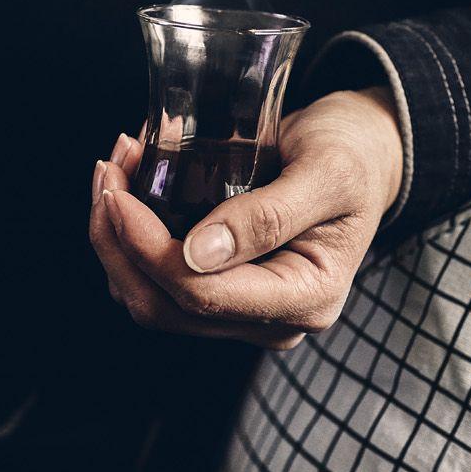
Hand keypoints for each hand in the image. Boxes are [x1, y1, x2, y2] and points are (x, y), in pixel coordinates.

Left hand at [89, 88, 403, 350]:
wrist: (364, 153)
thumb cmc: (353, 156)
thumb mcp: (326, 172)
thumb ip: (268, 216)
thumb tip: (196, 255)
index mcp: (305, 298)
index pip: (201, 295)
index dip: (146, 248)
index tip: (117, 191)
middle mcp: (271, 319)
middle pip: (161, 306)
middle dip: (117, 241)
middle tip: (106, 169)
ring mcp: (243, 309)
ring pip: (148, 297)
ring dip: (116, 238)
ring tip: (117, 165)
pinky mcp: (220, 288)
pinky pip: (156, 278)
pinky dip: (131, 236)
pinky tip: (133, 182)